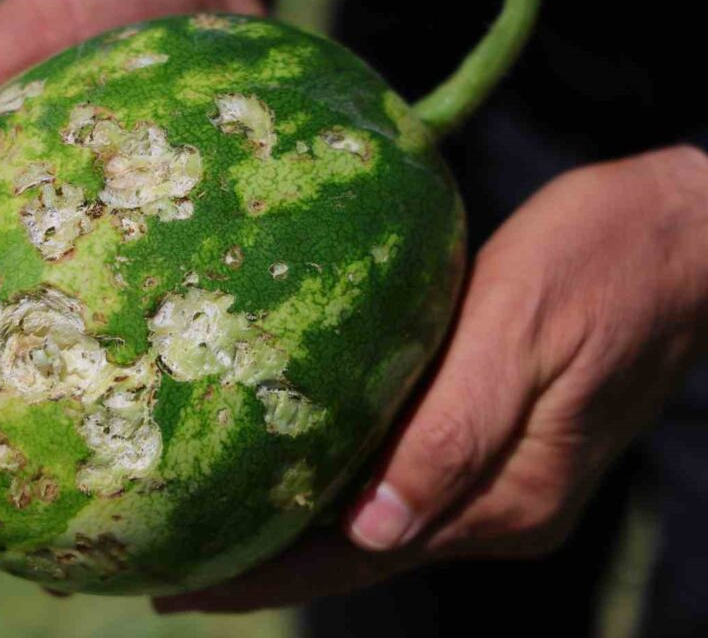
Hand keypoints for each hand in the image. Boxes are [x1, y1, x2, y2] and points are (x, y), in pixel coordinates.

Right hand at [0, 0, 265, 521]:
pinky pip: (166, 345)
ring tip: (73, 539)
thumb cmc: (99, 2)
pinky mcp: (175, 266)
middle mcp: (33, 267)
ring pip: (75, 385)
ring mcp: (106, 274)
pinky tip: (175, 462)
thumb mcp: (22, 39)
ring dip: (63, 464)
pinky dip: (158, 405)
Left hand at [154, 145, 707, 612]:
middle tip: (167, 570)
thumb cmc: (600, 262)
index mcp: (502, 495)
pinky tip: (290, 480)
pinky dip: (336, 494)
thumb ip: (453, 438)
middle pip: (355, 555)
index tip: (182, 587)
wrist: (681, 238)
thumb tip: (373, 534)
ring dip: (293, 536)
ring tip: (208, 533)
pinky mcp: (498, 443)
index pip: (356, 559)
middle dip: (262, 568)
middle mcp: (498, 507)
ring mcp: (500, 480)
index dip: (266, 577)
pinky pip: (401, 483)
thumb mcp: (520, 335)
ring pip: (373, 526)